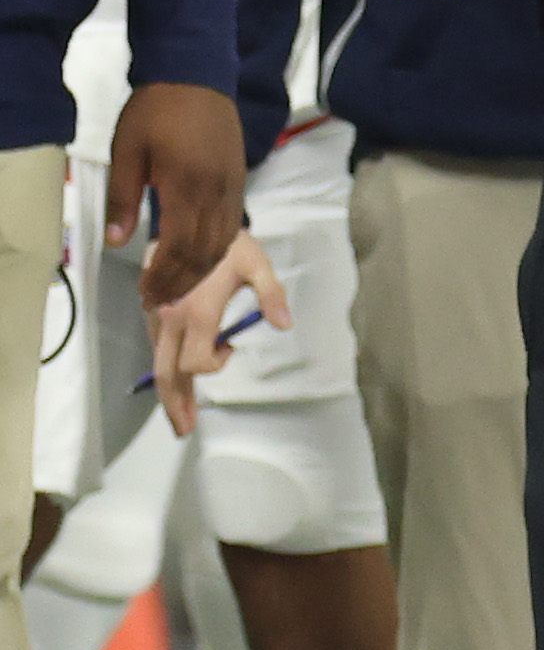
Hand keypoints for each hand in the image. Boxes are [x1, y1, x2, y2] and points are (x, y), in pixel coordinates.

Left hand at [107, 82, 244, 308]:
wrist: (195, 74)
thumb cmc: (155, 112)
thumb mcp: (127, 152)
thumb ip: (123, 199)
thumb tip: (117, 242)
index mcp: (187, 185)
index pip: (180, 246)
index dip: (164, 275)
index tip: (145, 293)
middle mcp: (217, 191)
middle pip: (205, 251)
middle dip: (181, 281)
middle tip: (158, 301)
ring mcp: (232, 185)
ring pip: (224, 241)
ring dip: (201, 270)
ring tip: (177, 287)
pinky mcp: (238, 178)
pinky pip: (233, 224)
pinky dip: (217, 248)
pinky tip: (200, 257)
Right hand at [147, 231, 288, 435]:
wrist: (191, 218)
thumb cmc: (228, 244)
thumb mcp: (258, 265)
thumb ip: (272, 295)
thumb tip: (285, 325)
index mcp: (197, 313)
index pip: (195, 363)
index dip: (213, 366)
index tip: (231, 349)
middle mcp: (171, 320)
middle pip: (167, 373)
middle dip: (175, 405)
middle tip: (183, 431)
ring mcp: (157, 316)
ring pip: (159, 361)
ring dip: (170, 389)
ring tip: (180, 413)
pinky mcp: (151, 310)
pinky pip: (157, 345)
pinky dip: (166, 365)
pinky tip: (177, 375)